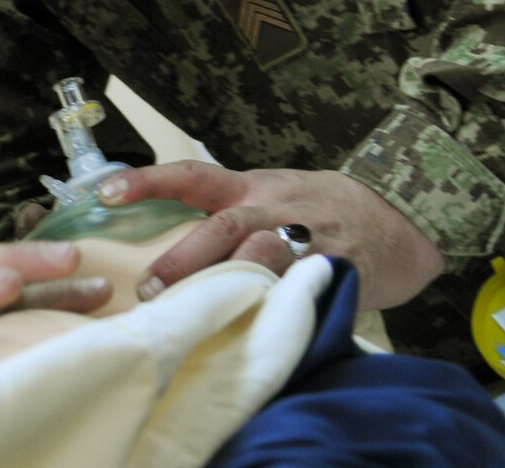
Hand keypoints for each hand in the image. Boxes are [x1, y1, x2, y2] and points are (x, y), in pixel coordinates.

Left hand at [98, 162, 445, 311]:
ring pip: (263, 257)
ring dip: (228, 284)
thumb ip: (224, 214)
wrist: (398, 217)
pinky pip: (304, 291)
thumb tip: (159, 245)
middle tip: (150, 289)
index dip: (148, 181)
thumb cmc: (318, 209)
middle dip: (185, 258)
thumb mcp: (270, 195)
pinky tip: (257, 328)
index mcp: (252, 188)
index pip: (192, 176)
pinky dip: (280, 308)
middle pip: (224, 226)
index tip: (105, 192)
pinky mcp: (338, 271)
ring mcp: (308, 240)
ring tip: (197, 314)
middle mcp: (275, 208)